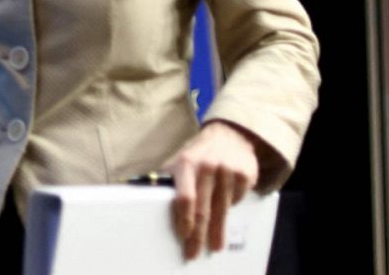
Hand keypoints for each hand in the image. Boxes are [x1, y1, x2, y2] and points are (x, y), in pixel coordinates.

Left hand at [161, 121, 260, 259]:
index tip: (182, 235)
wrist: (230, 136)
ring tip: (214, 246)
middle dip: (197, 234)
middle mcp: (208, 167)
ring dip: (217, 231)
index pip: (184, 196)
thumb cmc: (198, 153)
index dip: (183, 218)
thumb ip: (168, 179)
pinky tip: (225, 209)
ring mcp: (228, 171)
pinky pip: (236, 201)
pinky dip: (229, 208)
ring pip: (222, 210)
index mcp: (186, 163)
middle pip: (203, 208)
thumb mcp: (179, 160)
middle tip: (193, 252)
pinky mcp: (245, 176)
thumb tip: (144, 196)